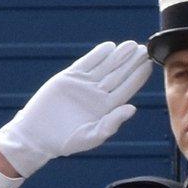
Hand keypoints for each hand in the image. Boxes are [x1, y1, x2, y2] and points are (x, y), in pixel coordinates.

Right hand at [0, 40, 152, 177]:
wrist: (38, 135)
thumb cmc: (66, 141)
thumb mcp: (92, 136)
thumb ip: (112, 122)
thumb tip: (133, 108)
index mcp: (106, 108)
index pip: (127, 88)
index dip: (138, 77)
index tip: (149, 65)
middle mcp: (97, 94)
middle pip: (119, 74)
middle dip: (132, 62)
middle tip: (145, 50)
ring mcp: (84, 85)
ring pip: (105, 66)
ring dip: (118, 55)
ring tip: (132, 45)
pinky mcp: (68, 78)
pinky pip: (86, 63)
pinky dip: (97, 55)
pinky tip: (109, 47)